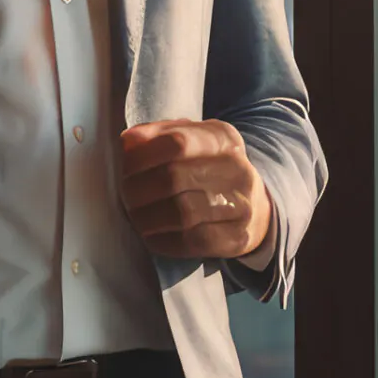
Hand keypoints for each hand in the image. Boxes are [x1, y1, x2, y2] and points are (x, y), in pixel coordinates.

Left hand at [118, 118, 271, 259]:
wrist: (253, 206)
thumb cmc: (208, 169)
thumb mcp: (191, 141)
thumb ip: (158, 135)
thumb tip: (128, 141)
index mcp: (222, 138)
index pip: (176, 142)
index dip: (141, 156)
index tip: (124, 166)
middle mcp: (237, 169)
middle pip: (174, 178)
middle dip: (138, 189)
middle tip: (126, 196)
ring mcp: (241, 205)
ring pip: (182, 213)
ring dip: (147, 218)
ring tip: (135, 216)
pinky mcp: (237, 237)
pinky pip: (192, 241)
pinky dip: (163, 241)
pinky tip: (152, 236)